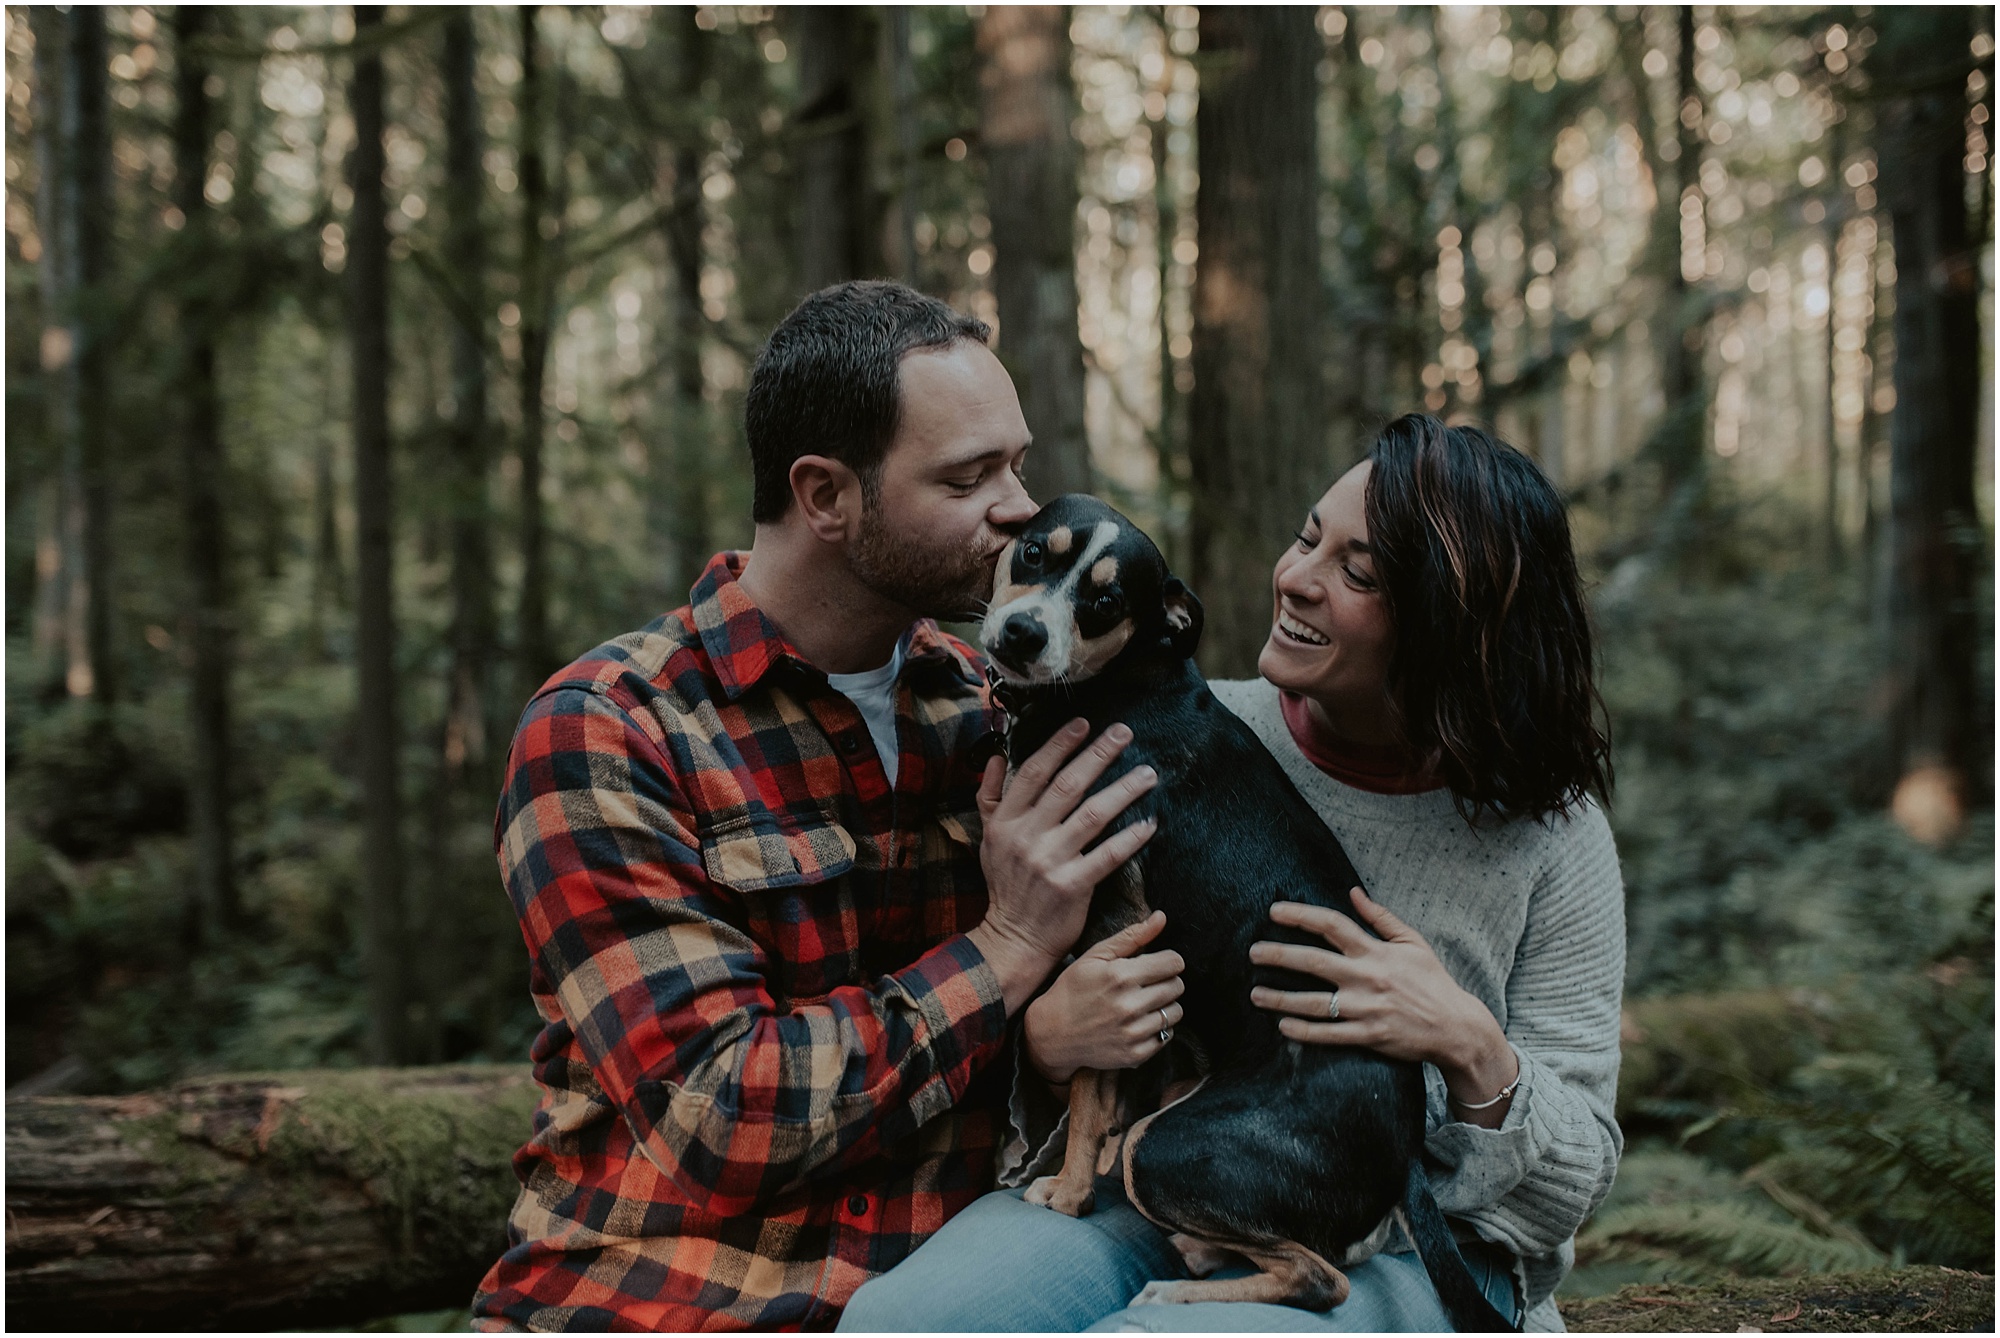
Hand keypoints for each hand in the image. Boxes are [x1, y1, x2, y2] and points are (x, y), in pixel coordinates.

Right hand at [966, 719, 1157, 1012]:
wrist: (1013, 939)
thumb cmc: (1005, 886)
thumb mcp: (988, 838)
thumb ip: (991, 796)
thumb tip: (998, 757)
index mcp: (1006, 821)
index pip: (1034, 772)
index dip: (1060, 744)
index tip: (1084, 724)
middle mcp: (1026, 836)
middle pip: (1068, 785)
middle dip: (1099, 754)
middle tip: (1125, 733)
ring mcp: (1050, 861)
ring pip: (1093, 815)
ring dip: (1123, 790)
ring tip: (1148, 774)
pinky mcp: (1073, 885)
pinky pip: (1108, 855)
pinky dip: (1130, 838)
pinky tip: (1150, 824)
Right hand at [1023, 912, 1185, 1084]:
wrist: (1052, 1034)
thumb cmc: (1073, 989)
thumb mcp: (1095, 956)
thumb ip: (1132, 936)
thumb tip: (1162, 917)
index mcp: (1121, 976)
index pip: (1174, 963)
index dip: (1167, 961)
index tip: (1156, 964)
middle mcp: (1130, 1006)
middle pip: (1177, 986)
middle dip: (1166, 981)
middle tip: (1147, 984)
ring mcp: (1134, 1033)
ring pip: (1176, 1012)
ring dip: (1164, 1005)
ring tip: (1143, 1003)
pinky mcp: (1136, 1054)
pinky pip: (1166, 1036)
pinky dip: (1157, 1028)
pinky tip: (1138, 1023)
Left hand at [1248, 888, 1516, 1118]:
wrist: (1456, 1027)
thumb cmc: (1432, 981)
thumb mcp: (1413, 942)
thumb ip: (1381, 917)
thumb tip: (1353, 891)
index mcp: (1376, 951)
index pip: (1331, 925)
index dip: (1300, 915)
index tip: (1274, 911)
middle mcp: (1367, 977)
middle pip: (1313, 961)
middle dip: (1279, 954)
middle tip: (1252, 952)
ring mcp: (1366, 1008)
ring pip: (1313, 1002)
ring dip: (1280, 998)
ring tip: (1255, 994)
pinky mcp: (1369, 1036)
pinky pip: (1329, 1034)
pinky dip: (1304, 1032)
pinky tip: (1283, 1026)